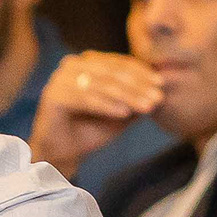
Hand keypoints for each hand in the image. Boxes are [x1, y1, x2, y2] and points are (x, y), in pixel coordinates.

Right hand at [27, 50, 164, 173]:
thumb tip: (163, 85)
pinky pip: (86, 99)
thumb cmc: (90, 130)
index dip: (141, 72)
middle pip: (111, 73)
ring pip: (101, 85)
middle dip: (137, 86)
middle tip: (158, 97)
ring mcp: (59, 79)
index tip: (161, 83)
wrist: (61, 154)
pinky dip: (107, 106)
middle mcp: (71, 66)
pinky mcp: (53, 96)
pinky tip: (124, 114)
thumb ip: (136, 96)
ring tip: (147, 107)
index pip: (117, 63)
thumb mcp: (120, 110)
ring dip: (127, 96)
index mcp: (86, 63)